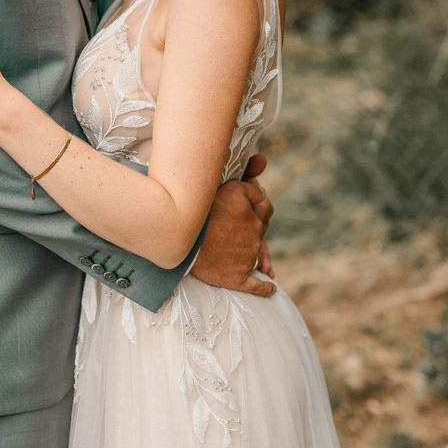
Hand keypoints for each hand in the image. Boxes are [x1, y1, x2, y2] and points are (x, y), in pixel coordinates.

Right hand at [188, 154, 275, 297]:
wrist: (177, 237)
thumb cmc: (194, 207)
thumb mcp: (220, 183)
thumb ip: (243, 172)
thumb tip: (264, 159)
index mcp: (247, 206)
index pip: (263, 202)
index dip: (255, 201)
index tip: (246, 203)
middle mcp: (252, 230)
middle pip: (261, 226)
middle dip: (254, 224)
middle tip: (238, 226)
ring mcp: (247, 255)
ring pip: (260, 253)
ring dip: (260, 255)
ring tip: (263, 262)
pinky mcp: (238, 277)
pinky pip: (256, 285)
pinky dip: (264, 287)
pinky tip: (270, 287)